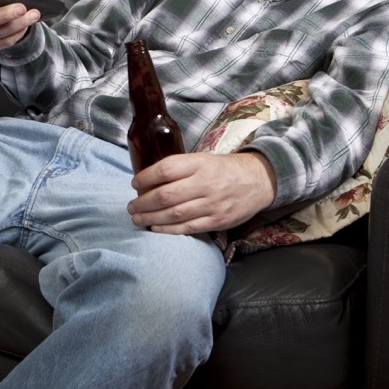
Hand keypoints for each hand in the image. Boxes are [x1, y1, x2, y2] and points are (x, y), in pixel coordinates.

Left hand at [128, 151, 276, 233]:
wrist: (258, 181)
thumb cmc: (223, 169)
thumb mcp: (203, 159)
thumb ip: (179, 168)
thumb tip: (147, 179)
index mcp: (200, 163)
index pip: (166, 169)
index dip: (146, 177)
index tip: (134, 183)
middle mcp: (206, 183)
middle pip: (166, 195)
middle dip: (143, 203)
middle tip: (130, 207)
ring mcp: (212, 204)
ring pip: (174, 214)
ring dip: (151, 218)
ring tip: (137, 218)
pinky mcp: (217, 221)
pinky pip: (188, 227)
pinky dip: (168, 229)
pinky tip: (155, 227)